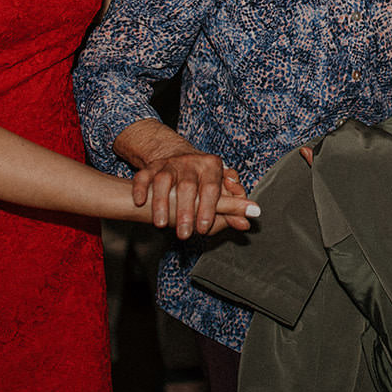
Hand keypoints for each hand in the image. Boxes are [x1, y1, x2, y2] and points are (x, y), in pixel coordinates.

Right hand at [115, 120, 258, 236]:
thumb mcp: (220, 189)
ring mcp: (170, 163)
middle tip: (185, 234)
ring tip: (161, 225)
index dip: (208, 209)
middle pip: (188, 187)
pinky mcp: (152, 166)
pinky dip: (141, 188)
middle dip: (185, 212)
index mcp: (212, 165)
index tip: (203, 229)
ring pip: (164, 181)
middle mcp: (191, 162)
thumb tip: (250, 220)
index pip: (212, 188)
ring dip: (161, 203)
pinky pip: (143, 175)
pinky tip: (140, 203)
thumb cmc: (203, 180)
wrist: (179, 157)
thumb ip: (234, 206)